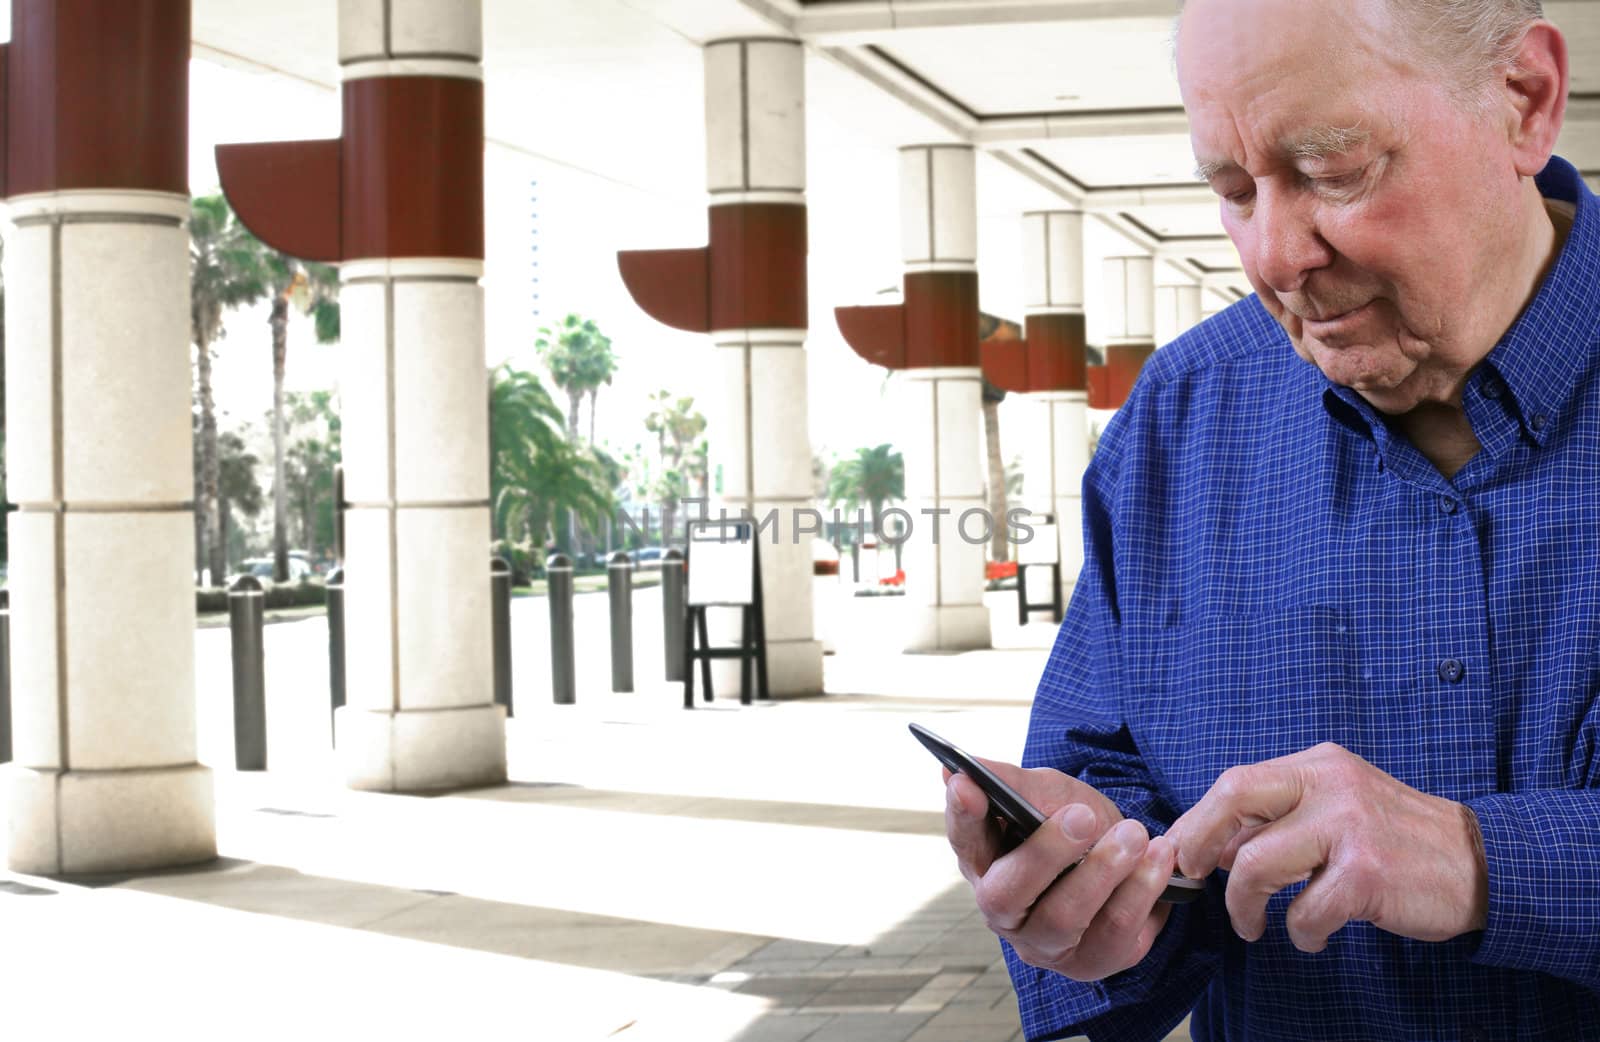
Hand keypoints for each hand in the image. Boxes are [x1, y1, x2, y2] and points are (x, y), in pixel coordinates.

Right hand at [944, 760, 1179, 981]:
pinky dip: (1141, 891)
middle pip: (1006, 894)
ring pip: (1063, 918)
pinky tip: (1159, 857)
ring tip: (1135, 834)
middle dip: (1046, 853)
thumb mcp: (1046, 792)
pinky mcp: (1091, 961)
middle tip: (1083, 817)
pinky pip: (1114, 934)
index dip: (962, 814)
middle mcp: (1003, 911)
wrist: (1128, 855)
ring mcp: (1044, 943)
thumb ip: (1011, 783)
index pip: (963, 839)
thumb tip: (960, 771)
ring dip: (1103, 871)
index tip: (968, 784)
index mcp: (984, 861)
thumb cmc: (1074, 822)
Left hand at [1167, 742, 1488, 952]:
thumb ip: (1279, 821)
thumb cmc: (1396, 840)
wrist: (1480, 863)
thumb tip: (1214, 846)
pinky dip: (1300, 933)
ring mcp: (1349, 825)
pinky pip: (1304, 911)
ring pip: (1256, 864)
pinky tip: (1313, 936)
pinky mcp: (1368, 872)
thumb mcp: (1336, 810)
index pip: (1234, 781)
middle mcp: (1330, 784)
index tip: (1178, 852)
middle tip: (1197, 877)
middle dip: (1198, 842)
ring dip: (1243, 905)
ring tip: (1253, 924)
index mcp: (1317, 765)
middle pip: (1233, 798)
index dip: (1196, 819)